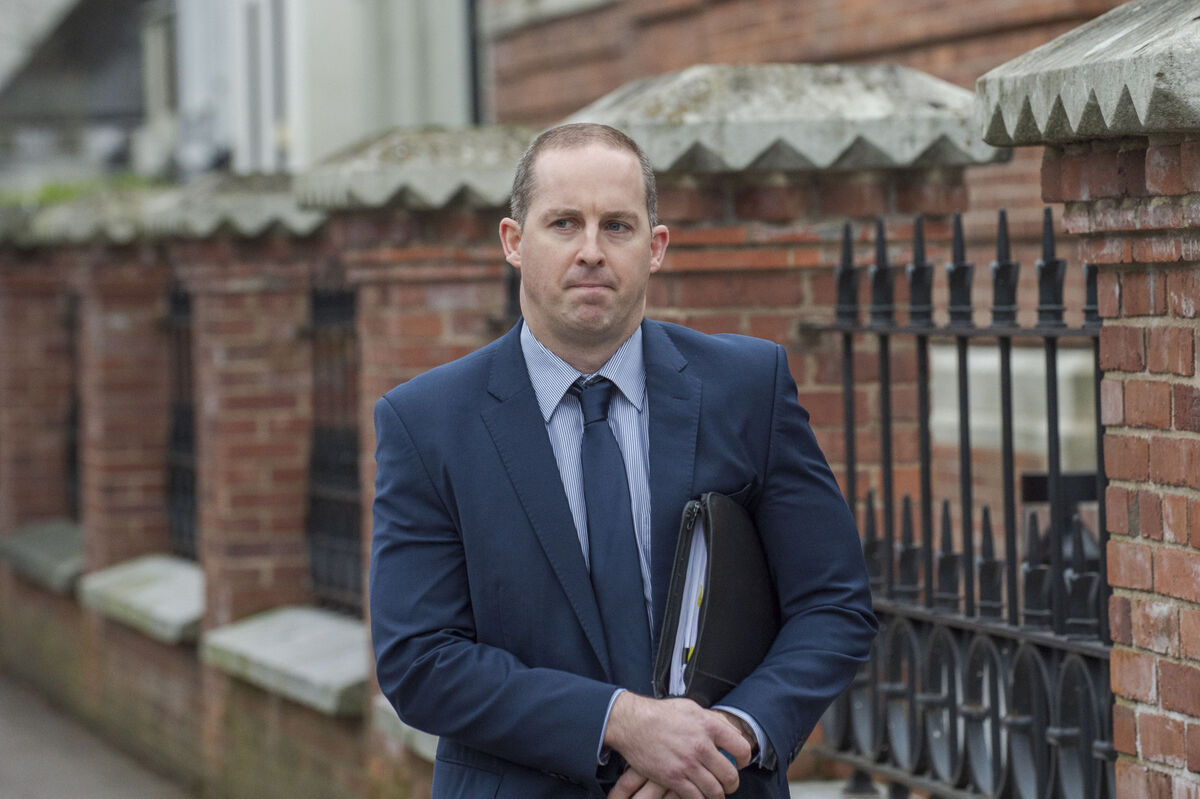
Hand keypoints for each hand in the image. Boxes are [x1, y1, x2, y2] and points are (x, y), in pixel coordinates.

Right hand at [603, 693, 750, 798]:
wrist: (632, 722)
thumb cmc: (661, 714)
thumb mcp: (692, 708)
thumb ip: (714, 720)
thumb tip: (733, 732)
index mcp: (709, 726)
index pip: (741, 747)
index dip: (744, 759)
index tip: (740, 763)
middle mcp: (701, 746)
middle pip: (730, 775)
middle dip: (732, 783)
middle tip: (728, 783)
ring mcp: (687, 764)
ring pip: (715, 790)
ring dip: (718, 795)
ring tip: (715, 793)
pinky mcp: (673, 778)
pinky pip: (695, 798)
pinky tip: (699, 796)